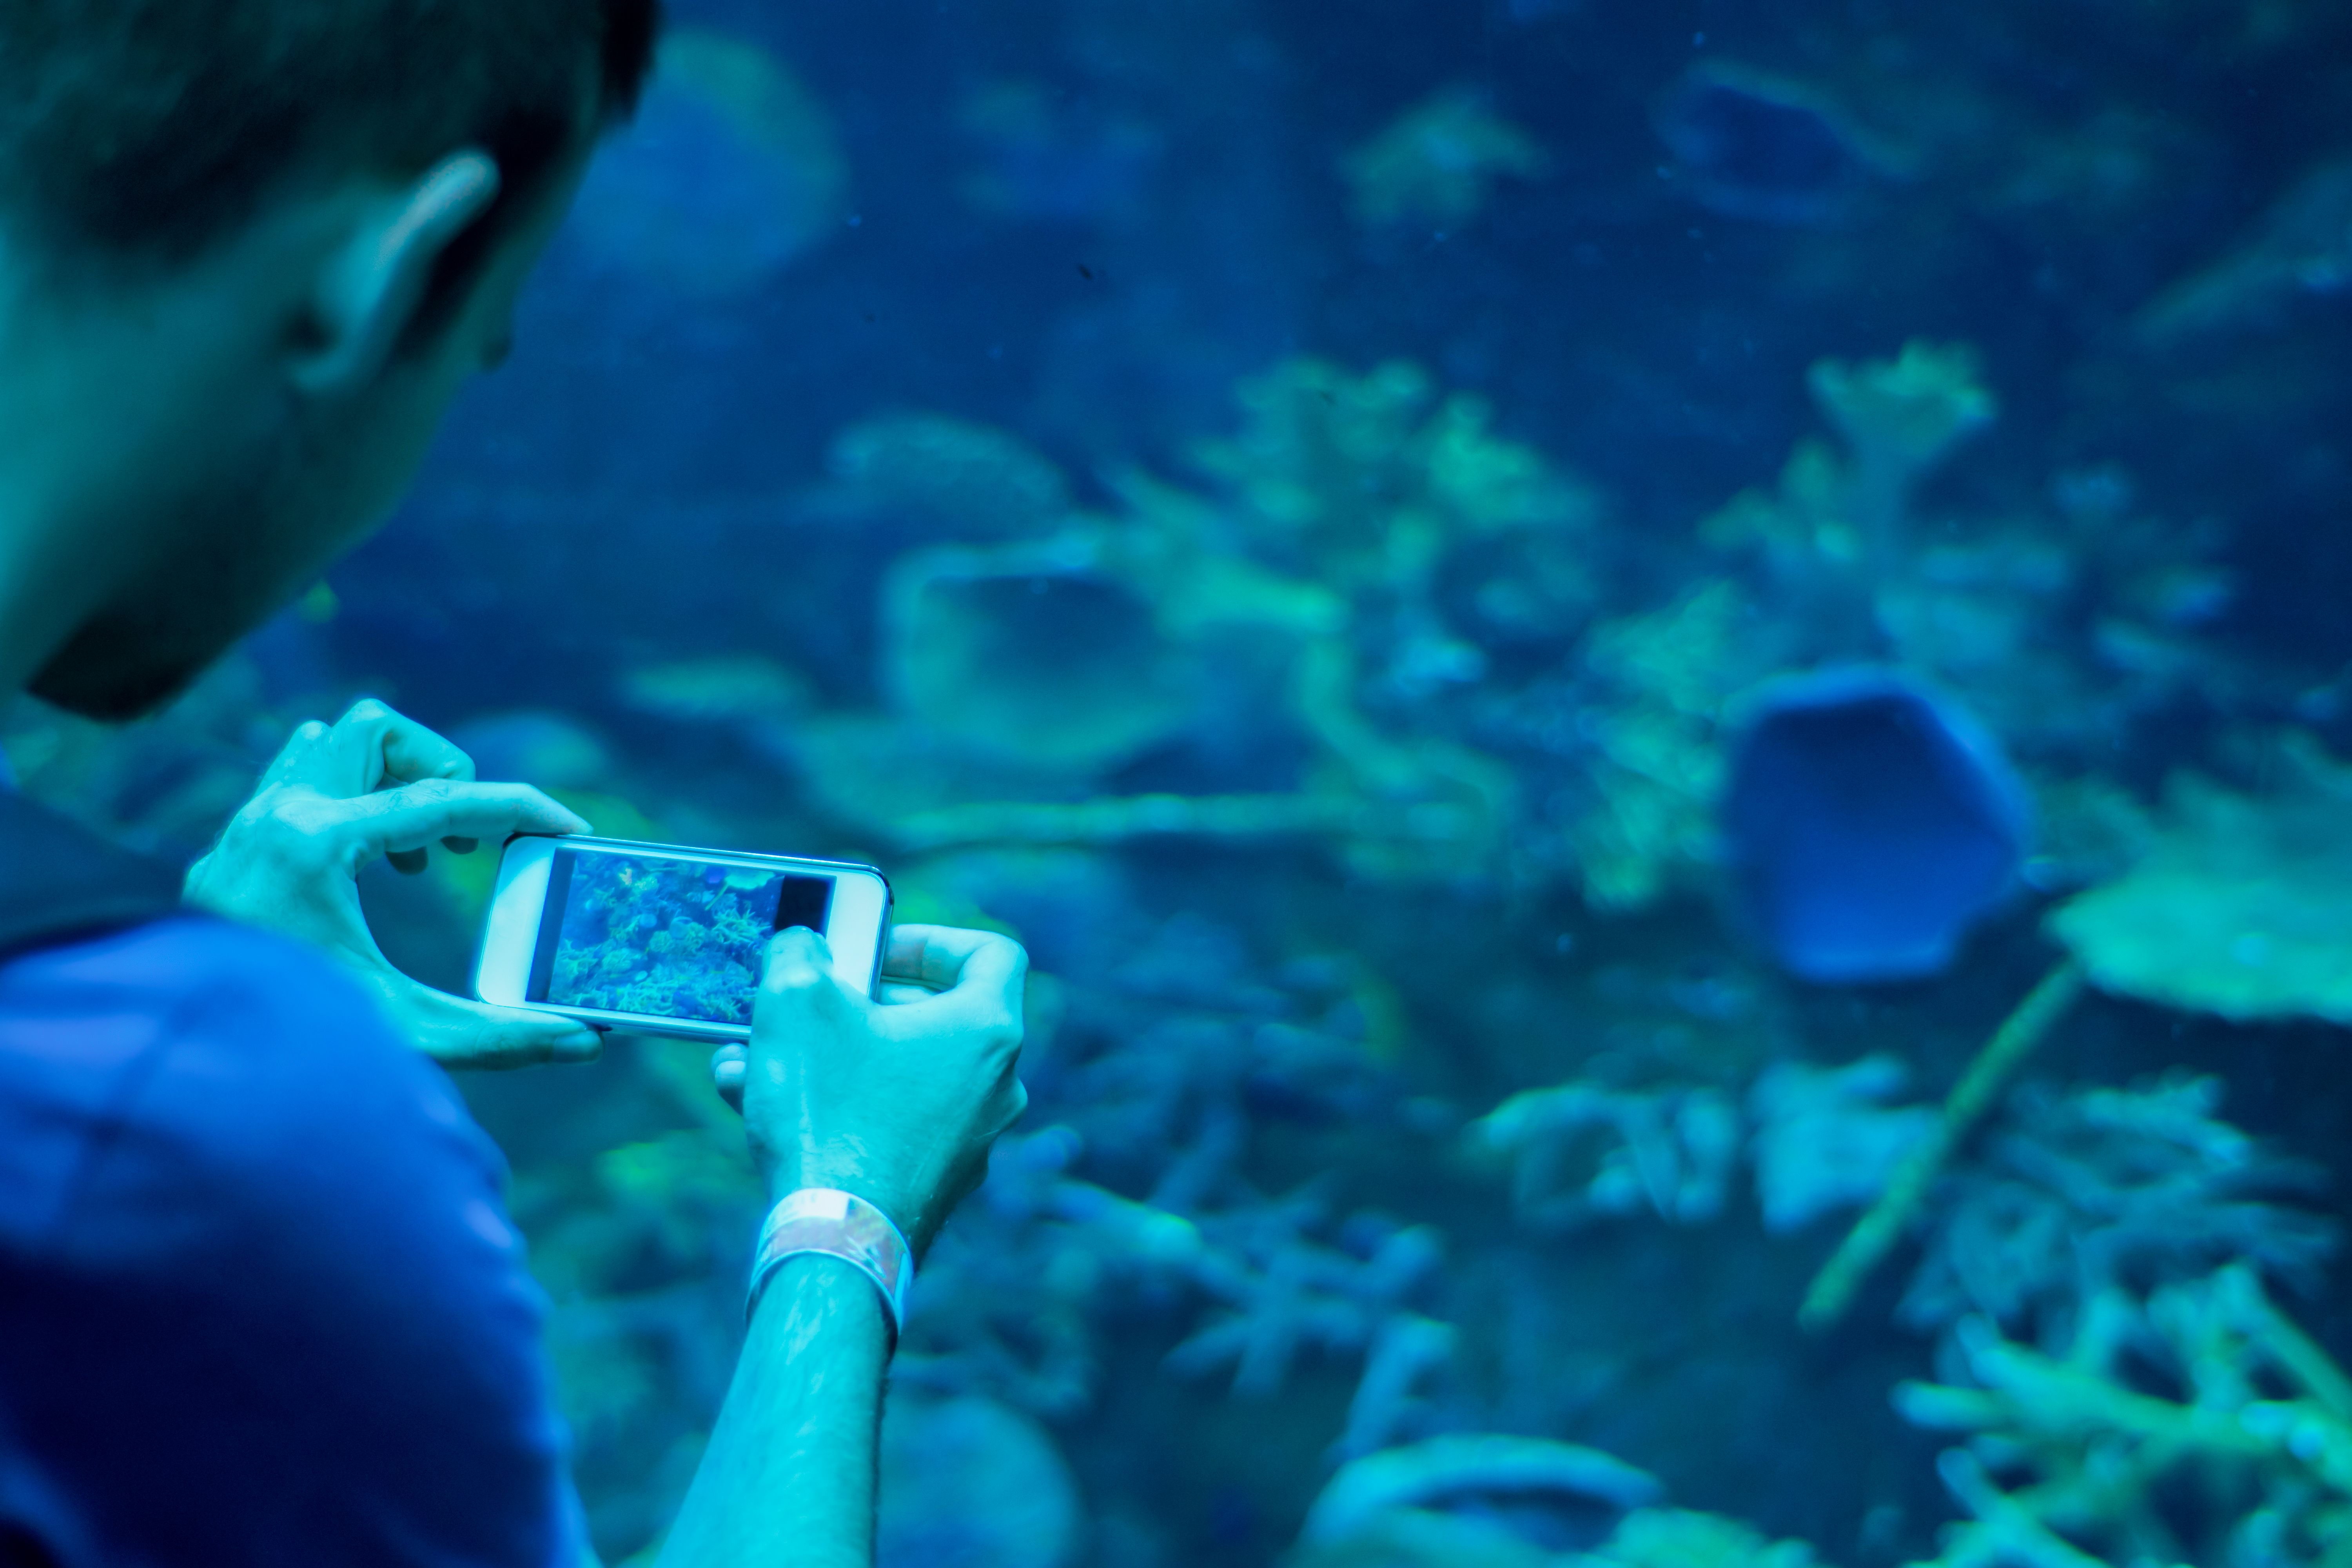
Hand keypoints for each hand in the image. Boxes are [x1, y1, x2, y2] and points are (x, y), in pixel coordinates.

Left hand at [184, 698, 602, 1068]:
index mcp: (319, 846)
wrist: (182, 1065)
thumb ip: (498, 1037)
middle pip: (375, 731)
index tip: (569, 827)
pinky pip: (297, 781)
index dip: (520, 808)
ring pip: (328, 744)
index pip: (443, 797)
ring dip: (386, 781)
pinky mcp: (234, 850)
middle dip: (438, 770)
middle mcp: (278, 818)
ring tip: (413, 855)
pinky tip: (367, 870)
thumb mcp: (403, 1037)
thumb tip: (585, 1039)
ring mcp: (247, 829)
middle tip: (463, 840)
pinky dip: (347, 803)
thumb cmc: (287, 1046)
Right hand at [710, 924, 1028, 1257]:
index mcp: (987, 1031)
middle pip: (929, 1016)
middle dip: (852, 1003)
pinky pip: (882, 1122)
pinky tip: (756, 1103)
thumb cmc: (829, 1114)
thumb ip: (800, 953)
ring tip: (750, 1057)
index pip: (989, 953)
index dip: (931, 939)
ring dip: (824, 1056)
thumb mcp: (797, 1003)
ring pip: (891, 1073)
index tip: (874, 950)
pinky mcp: (930, 1181)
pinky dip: (830, 1106)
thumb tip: (802, 946)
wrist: (836, 1241)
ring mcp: (967, 1140)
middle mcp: (994, 1087)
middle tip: (801, 1001)